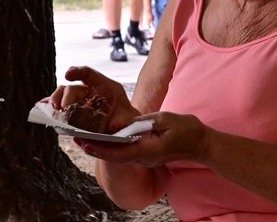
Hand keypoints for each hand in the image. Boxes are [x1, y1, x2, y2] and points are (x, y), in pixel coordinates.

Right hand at [47, 66, 139, 132]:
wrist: (123, 128)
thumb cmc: (127, 120)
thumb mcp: (130, 119)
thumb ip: (124, 122)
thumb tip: (112, 128)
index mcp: (104, 87)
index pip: (89, 74)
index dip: (77, 71)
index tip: (67, 74)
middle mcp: (88, 91)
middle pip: (72, 88)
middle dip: (65, 96)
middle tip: (62, 108)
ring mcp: (78, 100)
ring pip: (62, 94)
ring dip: (55, 101)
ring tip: (52, 110)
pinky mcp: (71, 110)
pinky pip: (58, 105)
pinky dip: (48, 105)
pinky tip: (40, 106)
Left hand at [76, 111, 208, 166]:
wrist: (200, 143)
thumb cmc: (186, 129)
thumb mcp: (164, 119)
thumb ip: (144, 122)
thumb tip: (125, 123)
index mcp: (149, 150)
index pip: (120, 152)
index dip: (101, 148)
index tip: (86, 143)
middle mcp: (144, 157)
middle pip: (115, 156)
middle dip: (95, 148)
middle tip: (76, 138)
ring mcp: (145, 158)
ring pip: (118, 156)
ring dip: (100, 148)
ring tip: (83, 137)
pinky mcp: (145, 155)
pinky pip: (125, 153)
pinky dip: (111, 147)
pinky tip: (102, 139)